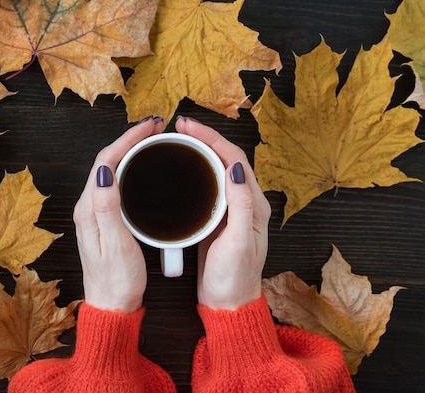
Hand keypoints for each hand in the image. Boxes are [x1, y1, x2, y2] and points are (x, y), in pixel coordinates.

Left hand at [73, 117, 164, 312]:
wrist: (112, 306)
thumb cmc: (116, 281)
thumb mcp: (115, 245)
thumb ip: (108, 208)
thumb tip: (104, 171)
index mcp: (89, 209)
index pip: (105, 161)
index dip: (127, 139)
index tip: (150, 127)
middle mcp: (89, 207)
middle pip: (107, 160)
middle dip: (131, 139)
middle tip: (157, 128)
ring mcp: (97, 212)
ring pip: (112, 170)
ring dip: (131, 150)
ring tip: (154, 140)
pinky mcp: (107, 219)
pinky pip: (118, 183)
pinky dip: (132, 168)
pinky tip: (146, 168)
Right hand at [175, 117, 270, 310]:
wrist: (229, 302)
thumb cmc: (235, 276)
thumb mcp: (239, 241)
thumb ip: (240, 205)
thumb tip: (236, 167)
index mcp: (253, 202)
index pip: (234, 157)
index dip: (211, 137)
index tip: (187, 127)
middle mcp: (243, 201)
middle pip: (224, 157)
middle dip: (202, 138)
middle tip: (177, 127)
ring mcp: (228, 209)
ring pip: (213, 169)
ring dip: (196, 151)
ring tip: (176, 141)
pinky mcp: (214, 218)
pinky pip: (204, 186)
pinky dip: (192, 171)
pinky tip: (177, 170)